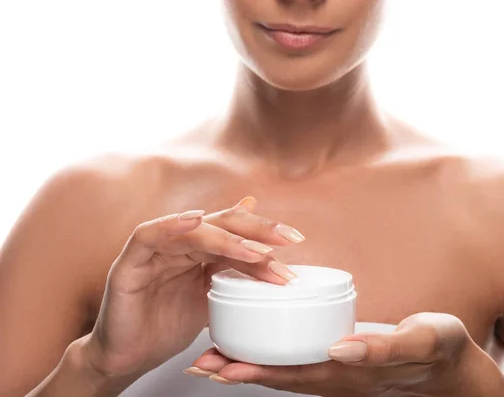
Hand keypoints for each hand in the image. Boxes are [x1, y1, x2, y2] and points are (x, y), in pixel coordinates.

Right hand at [81, 197, 304, 379]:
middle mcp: (179, 245)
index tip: (297, 241)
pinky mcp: (129, 264)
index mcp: (199, 251)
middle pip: (220, 225)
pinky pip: (148, 236)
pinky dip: (171, 225)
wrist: (129, 358)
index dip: (265, 233)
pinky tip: (196, 220)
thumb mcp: (213, 302)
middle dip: (256, 230)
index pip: (235, 233)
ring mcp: (155, 251)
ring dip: (226, 238)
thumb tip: (266, 253)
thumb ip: (235, 276)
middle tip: (288, 239)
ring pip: (193, 231)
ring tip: (257, 252)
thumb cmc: (169, 327)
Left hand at [188, 313, 485, 396]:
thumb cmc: (441, 352)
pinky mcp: (343, 363)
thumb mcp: (422, 342)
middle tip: (200, 363)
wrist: (455, 369)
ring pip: (285, 371)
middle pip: (278, 376)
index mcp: (350, 374)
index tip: (218, 366)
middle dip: (238, 371)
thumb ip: (384, 347)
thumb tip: (341, 348)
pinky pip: (300, 361)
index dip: (252, 370)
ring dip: (250, 365)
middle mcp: (337, 378)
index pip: (291, 374)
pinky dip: (273, 356)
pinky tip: (261, 343)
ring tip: (216, 357)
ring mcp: (339, 374)